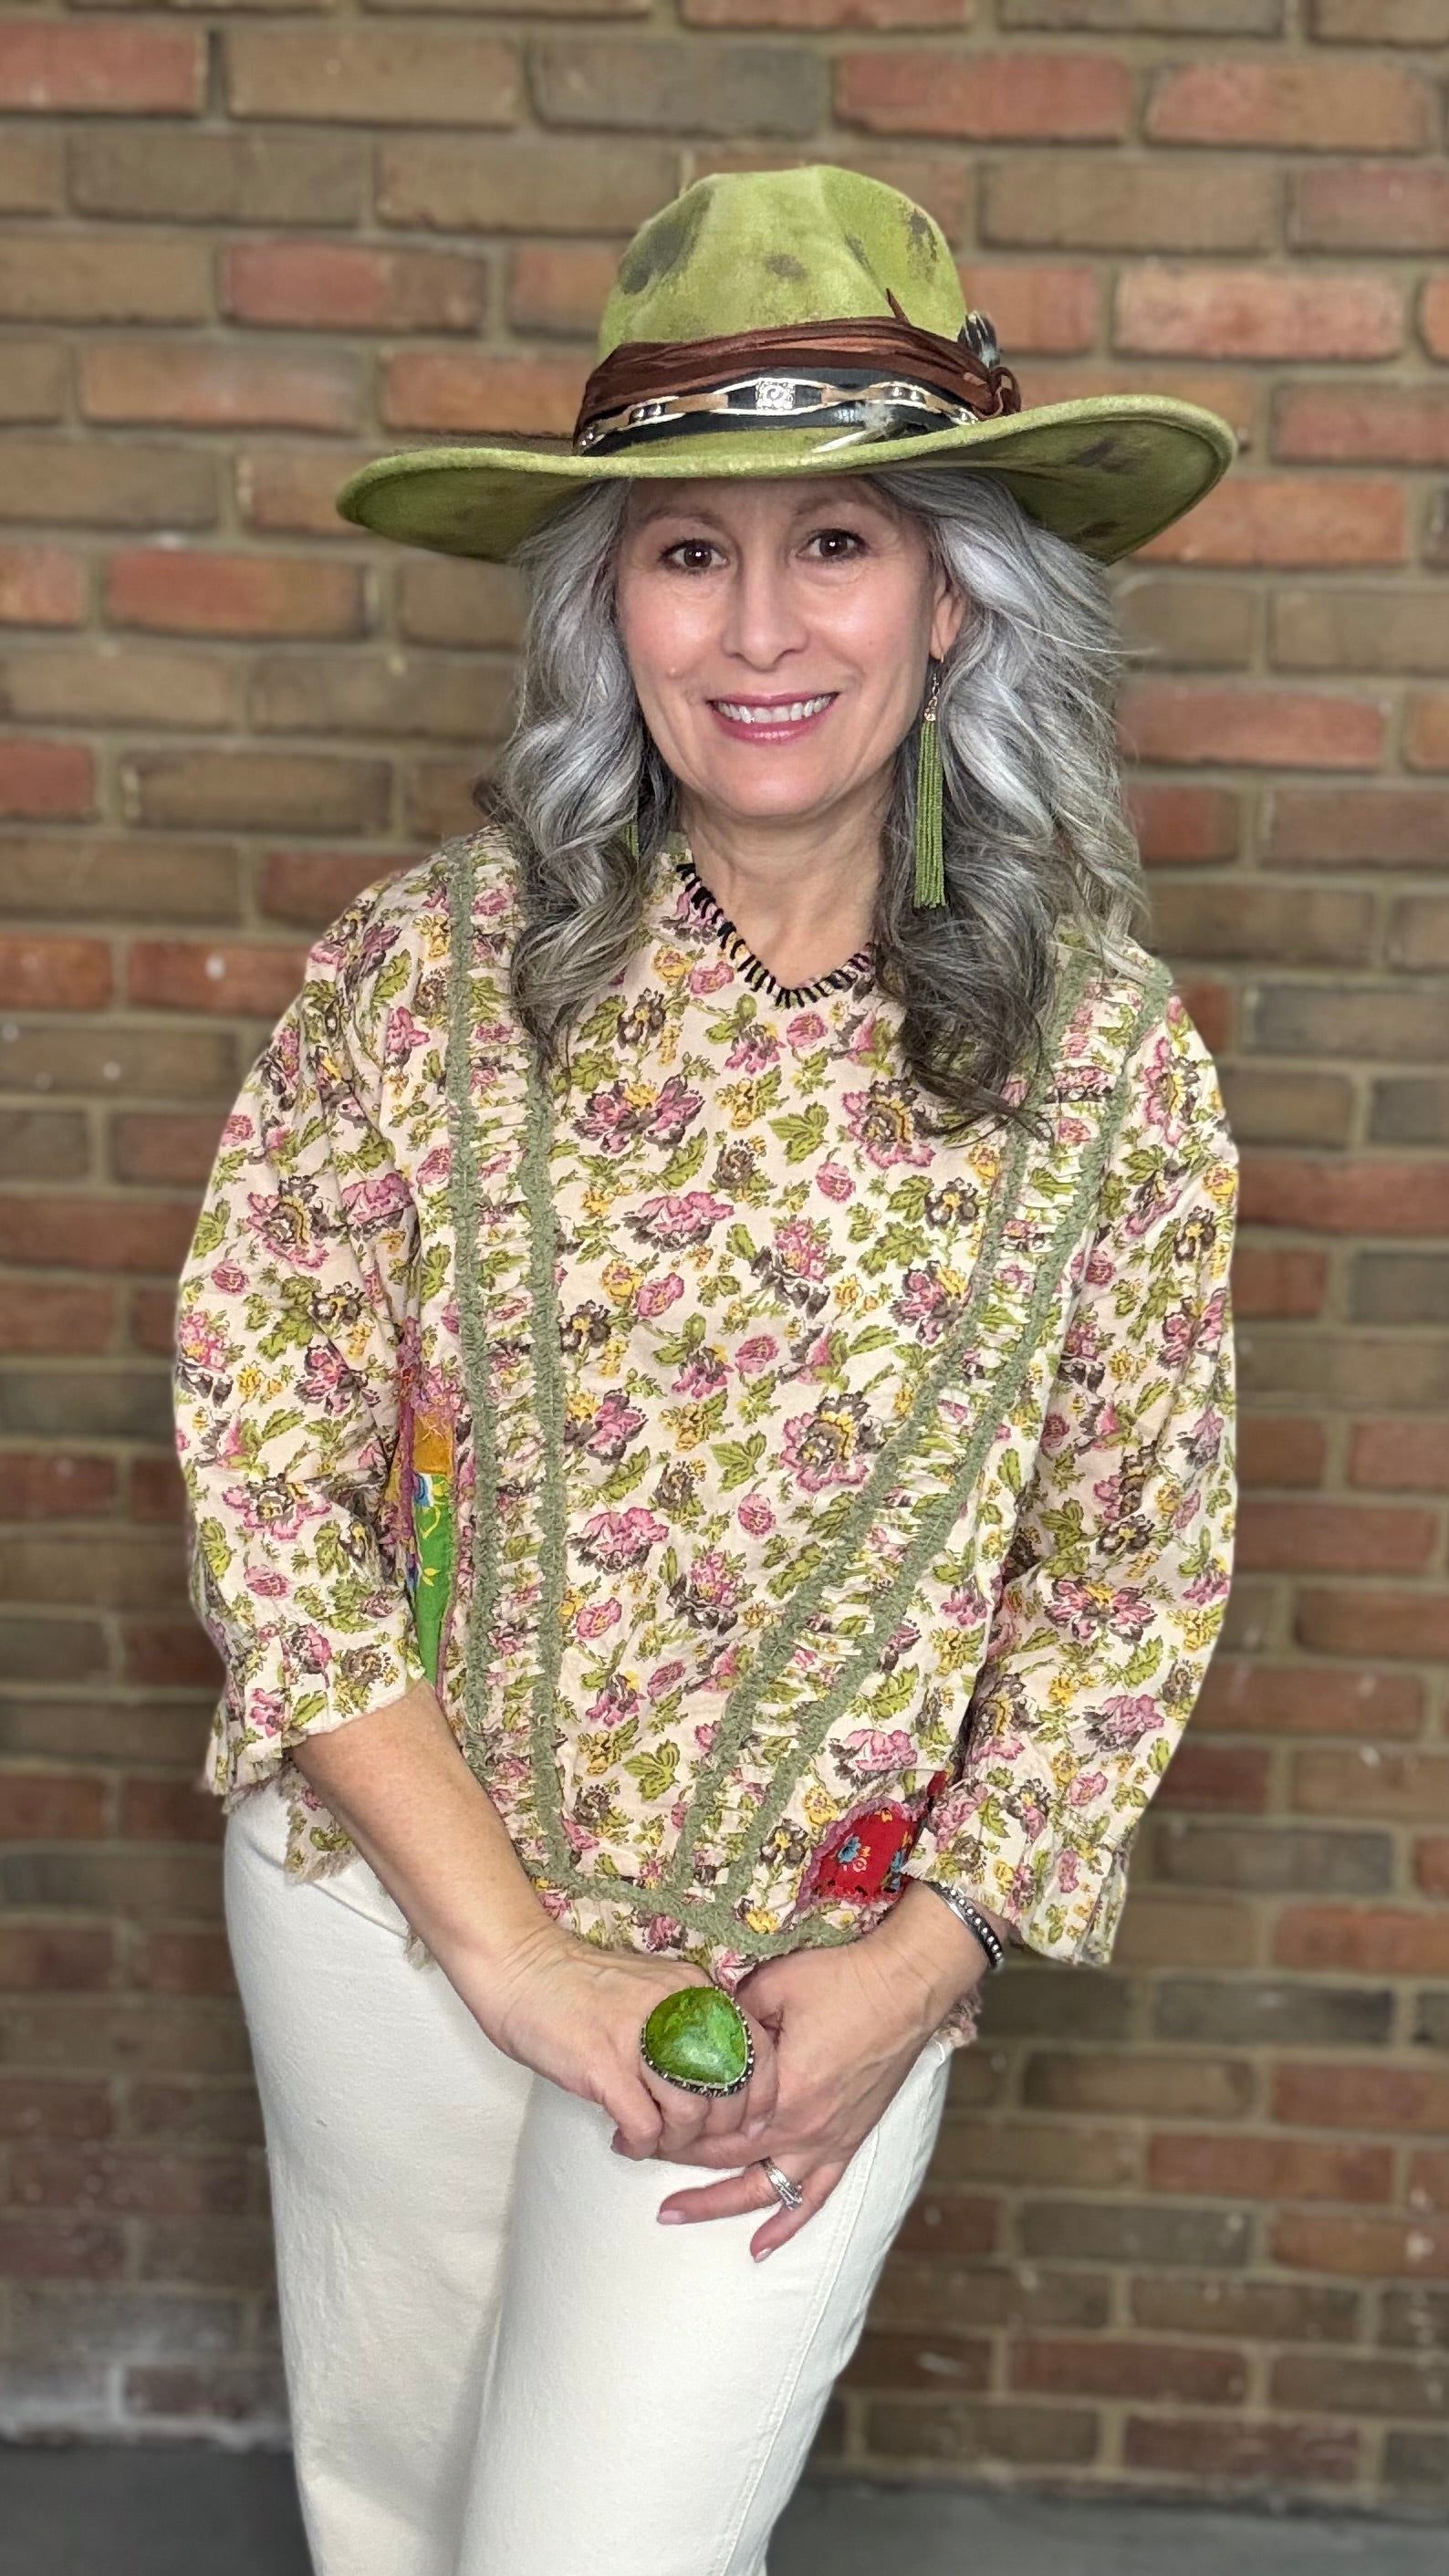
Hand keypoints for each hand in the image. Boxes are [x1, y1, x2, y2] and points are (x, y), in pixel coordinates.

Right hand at [481, 1927, 779, 2167]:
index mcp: (692, 1989)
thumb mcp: (651, 1990)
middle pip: (729, 2089)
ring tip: (652, 2136)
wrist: (520, 1966)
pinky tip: (624, 2138)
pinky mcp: (603, 2065)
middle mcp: (675, 2009)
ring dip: (675, 2141)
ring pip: (691, 2115)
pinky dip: (640, 2144)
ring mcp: (639, 2037)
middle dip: (716, 2129)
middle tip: (689, 2137)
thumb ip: (686, 2024)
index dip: (760, 2097)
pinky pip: (645, 2127)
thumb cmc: (581, 1986)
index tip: (747, 2123)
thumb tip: (721, 2085)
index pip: (756, 2048)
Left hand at [644, 1925, 980, 2261]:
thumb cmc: (845, 1978)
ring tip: (674, 2213)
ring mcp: (830, 2139)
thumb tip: (699, 2027)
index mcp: (782, 2089)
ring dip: (718, 2206)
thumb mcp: (774, 1984)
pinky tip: (760, 2247)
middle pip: (728, 2159)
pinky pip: (815, 2195)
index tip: (638, 2119)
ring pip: (764, 2191)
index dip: (672, 2124)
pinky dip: (787, 2225)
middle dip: (679, 2161)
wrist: (908, 1983)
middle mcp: (805, 2126)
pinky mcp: (850, 2140)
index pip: (712, 2123)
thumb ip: (733, 2013)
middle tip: (635, 2153)